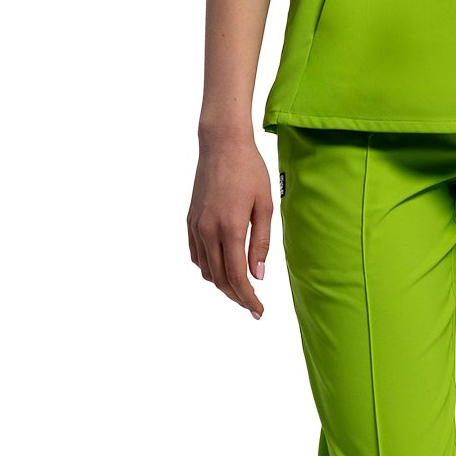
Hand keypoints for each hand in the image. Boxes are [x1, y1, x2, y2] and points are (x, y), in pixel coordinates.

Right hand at [188, 130, 272, 318]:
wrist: (222, 144)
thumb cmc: (249, 171)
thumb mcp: (265, 206)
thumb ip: (261, 243)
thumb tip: (258, 275)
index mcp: (230, 229)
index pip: (238, 277)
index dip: (248, 299)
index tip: (259, 311)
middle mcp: (208, 232)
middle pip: (220, 279)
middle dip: (237, 296)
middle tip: (253, 305)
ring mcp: (196, 227)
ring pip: (206, 270)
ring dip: (222, 284)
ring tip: (241, 289)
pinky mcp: (190, 221)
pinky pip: (196, 255)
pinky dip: (209, 268)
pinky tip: (222, 267)